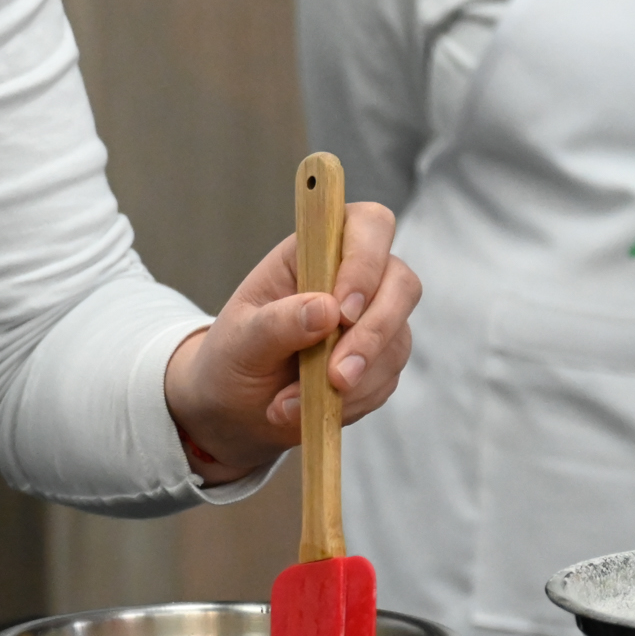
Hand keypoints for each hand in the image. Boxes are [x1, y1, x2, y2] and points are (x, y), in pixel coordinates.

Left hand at [162, 200, 417, 480]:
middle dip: (372, 334)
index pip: (368, 225)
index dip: (365, 261)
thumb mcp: (239, 340)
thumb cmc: (233, 357)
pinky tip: (306, 410)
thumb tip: (326, 309)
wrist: (237, 406)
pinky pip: (385, 380)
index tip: (342, 309)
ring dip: (351, 381)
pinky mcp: (381, 361)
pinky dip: (349, 402)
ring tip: (289, 405)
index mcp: (315, 252)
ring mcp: (376, 320)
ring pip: (397, 340)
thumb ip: (277, 323)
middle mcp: (355, 279)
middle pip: (401, 283)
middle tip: (335, 376)